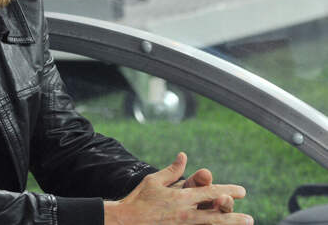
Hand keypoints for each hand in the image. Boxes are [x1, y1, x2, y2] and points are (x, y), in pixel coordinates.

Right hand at [104, 152, 251, 224]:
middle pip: (216, 215)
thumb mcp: (154, 181)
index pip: (210, 192)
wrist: (125, 221)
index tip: (241, 191)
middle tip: (249, 218)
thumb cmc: (138, 199)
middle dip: (234, 216)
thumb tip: (183, 156)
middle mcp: (185, 213)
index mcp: (181, 197)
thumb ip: (172, 171)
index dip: (228, 191)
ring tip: (243, 224)